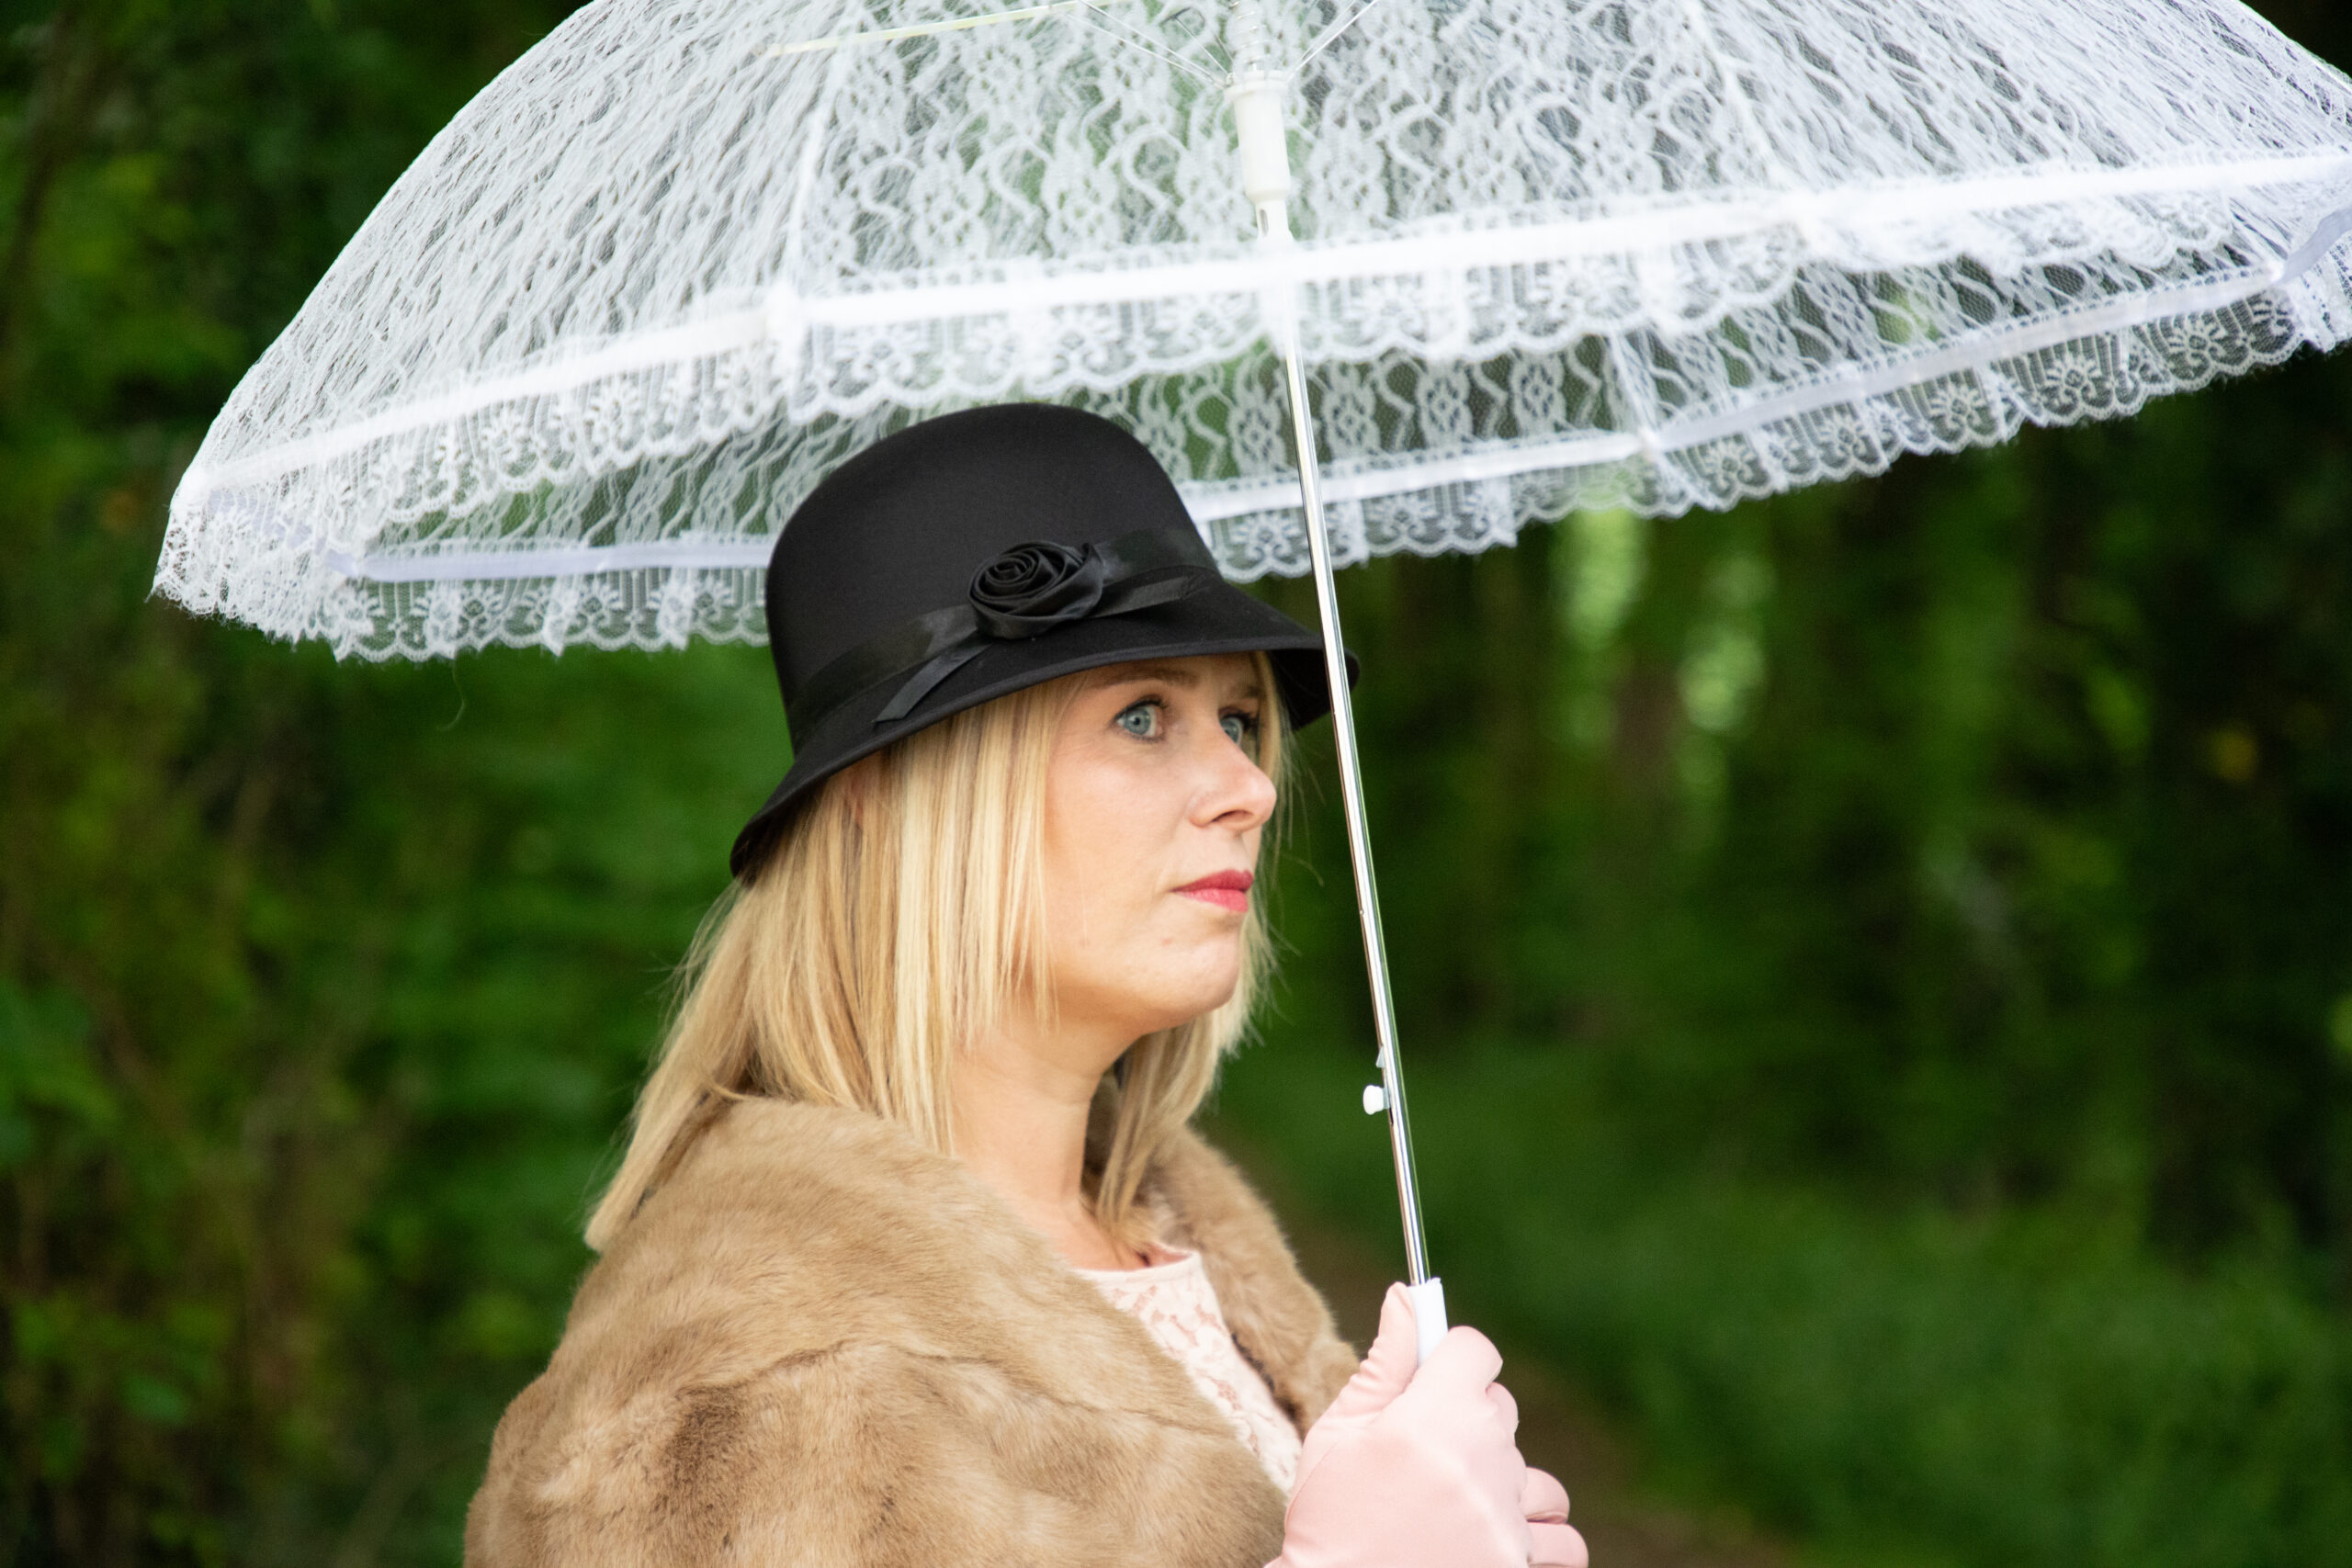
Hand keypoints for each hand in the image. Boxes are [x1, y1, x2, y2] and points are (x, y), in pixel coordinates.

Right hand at [1270, 1284, 1587, 1567]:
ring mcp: (1505, 1516)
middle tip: (1422, 1456)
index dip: (1450, 1358)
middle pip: (1501, 1407)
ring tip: (1460, 1503)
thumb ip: (1385, 1362)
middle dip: (1468, 1419)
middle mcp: (1481, 1460)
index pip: (1475, 1350)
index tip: (1431, 1380)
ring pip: (1533, 1474)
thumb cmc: (1329, 1519)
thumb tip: (1406, 1296)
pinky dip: (1540, 1534)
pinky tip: (1504, 1533)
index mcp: (1433, 1416)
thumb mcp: (1338, 1433)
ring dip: (1504, 1480)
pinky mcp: (1519, 1562)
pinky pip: (1563, 1538)